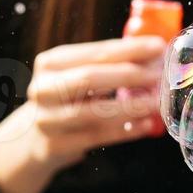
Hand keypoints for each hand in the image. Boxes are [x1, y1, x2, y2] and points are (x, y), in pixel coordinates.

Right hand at [0, 36, 166, 192]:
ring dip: (130, 106)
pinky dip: (125, 131)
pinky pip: (96, 137)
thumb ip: (110, 65)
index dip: (129, 49)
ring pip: (93, 112)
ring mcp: (47, 119)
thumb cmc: (67, 100)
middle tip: (159, 75)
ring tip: (157, 102)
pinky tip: (146, 125)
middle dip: (129, 75)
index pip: (95, 52)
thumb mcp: (77, 75)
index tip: (158, 47)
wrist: (33, 139)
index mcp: (51, 63)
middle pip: (89, 77)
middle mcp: (43, 88)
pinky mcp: (55, 146)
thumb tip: (155, 53)